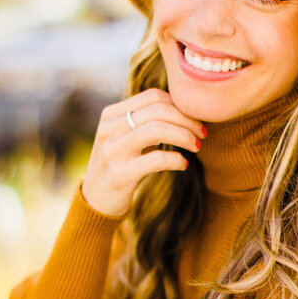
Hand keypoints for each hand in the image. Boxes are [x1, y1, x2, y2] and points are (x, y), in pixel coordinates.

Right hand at [81, 88, 205, 217]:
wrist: (95, 201)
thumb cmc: (118, 165)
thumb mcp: (123, 137)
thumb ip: (143, 121)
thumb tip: (183, 109)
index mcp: (111, 115)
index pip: (153, 97)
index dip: (179, 105)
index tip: (194, 119)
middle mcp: (109, 129)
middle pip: (158, 111)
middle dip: (187, 120)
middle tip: (201, 133)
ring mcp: (113, 151)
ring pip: (158, 130)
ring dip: (184, 136)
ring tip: (196, 146)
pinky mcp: (120, 174)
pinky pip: (157, 160)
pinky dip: (176, 159)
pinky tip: (183, 164)